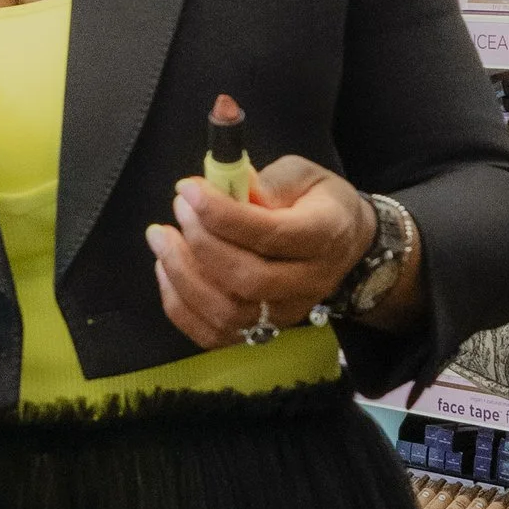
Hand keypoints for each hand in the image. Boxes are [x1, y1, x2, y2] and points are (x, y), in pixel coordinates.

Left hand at [146, 155, 378, 348]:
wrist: (345, 244)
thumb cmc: (318, 202)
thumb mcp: (303, 174)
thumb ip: (267, 180)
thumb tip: (225, 186)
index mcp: (324, 236)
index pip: (269, 234)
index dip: (222, 215)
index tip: (188, 190)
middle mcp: (309, 282)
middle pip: (247, 279)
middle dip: (200, 244)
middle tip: (178, 210)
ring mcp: (286, 314)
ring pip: (227, 313)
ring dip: (183, 275)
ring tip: (162, 238)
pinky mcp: (264, 331)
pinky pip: (214, 335)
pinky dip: (181, 306)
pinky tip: (167, 271)